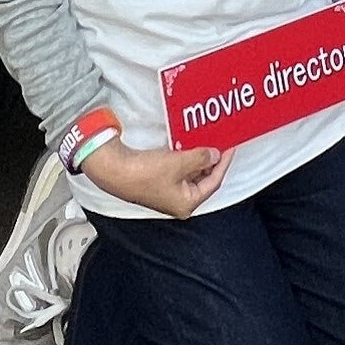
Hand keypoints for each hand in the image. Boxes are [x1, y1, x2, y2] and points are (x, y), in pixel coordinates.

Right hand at [84, 139, 227, 218]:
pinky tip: (187, 145)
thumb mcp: (179, 163)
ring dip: (197, 158)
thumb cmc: (145, 173)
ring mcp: (167, 193)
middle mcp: (178, 202)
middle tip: (219, 142)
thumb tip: (214, 154)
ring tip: (205, 141)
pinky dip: (184, 158)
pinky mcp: (158, 182)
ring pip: (190, 174)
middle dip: (210, 161)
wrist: (114, 170)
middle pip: (202, 179)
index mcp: (187, 204)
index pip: (214, 182)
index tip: (230, 148)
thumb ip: (200, 158)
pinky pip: (178, 170)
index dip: (223, 164)